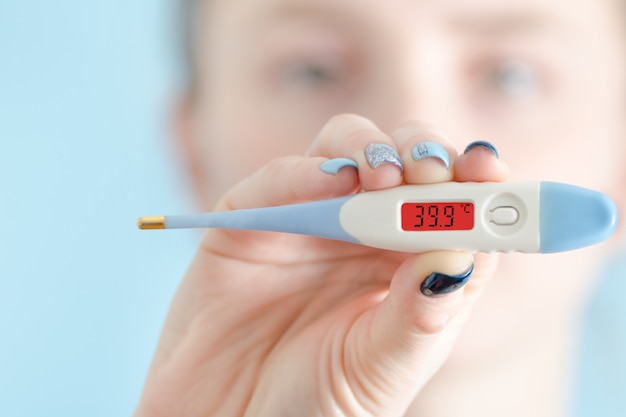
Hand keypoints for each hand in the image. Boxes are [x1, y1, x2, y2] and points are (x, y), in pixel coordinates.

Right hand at [135, 114, 508, 416]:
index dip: (476, 183)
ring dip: (371, 148)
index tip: (488, 170)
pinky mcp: (252, 219)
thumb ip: (419, 316)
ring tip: (385, 175)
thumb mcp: (379, 370)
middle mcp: (362, 236)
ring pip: (346, 147)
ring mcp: (308, 221)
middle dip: (424, 155)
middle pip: (404, 164)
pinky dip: (305, 172)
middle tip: (432, 171)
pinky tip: (331, 182)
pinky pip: (280, 179)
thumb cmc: (313, 407)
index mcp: (408, 269)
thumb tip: (463, 253)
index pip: (455, 210)